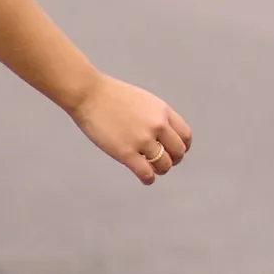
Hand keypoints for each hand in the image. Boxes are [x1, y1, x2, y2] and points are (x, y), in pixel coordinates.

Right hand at [72, 77, 191, 184]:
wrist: (88, 94)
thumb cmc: (111, 96)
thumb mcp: (143, 100)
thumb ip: (156, 116)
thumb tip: (163, 136)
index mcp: (162, 111)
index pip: (185, 136)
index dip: (182, 147)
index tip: (173, 151)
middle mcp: (157, 125)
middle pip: (178, 152)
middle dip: (172, 160)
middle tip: (162, 162)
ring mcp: (142, 140)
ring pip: (164, 165)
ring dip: (159, 170)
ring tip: (150, 169)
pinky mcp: (126, 153)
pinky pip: (146, 174)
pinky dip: (148, 179)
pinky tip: (144, 178)